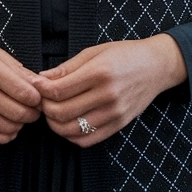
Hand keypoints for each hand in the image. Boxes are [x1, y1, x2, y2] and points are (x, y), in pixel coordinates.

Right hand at [0, 32, 41, 143]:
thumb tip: (41, 87)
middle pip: (14, 111)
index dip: (36, 99)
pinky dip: (3, 136)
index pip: (20, 90)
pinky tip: (10, 129)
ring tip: (22, 118)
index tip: (40, 98)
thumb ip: (18, 71)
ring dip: (19, 126)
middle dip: (31, 114)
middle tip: (35, 111)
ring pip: (2, 126)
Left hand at [34, 35, 186, 147]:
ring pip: (71, 129)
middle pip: (61, 112)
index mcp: (99, 72)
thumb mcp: (94, 52)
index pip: (58, 90)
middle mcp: (107, 95)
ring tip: (52, 111)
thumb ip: (66, 68)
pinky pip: (87, 139)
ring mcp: (114, 113)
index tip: (35, 85)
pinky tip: (67, 123)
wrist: (156, 66)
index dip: (40, 90)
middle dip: (44, 107)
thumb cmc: (124, 54)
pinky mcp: (118, 125)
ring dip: (54, 123)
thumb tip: (40, 79)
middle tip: (41, 99)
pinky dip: (71, 136)